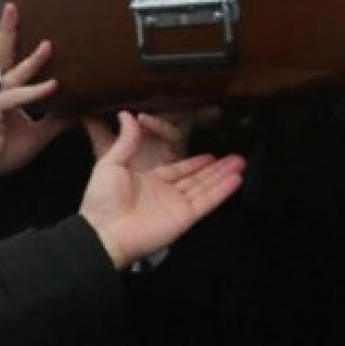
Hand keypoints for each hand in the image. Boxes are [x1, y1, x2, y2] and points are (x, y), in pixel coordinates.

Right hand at [0, 4, 67, 197]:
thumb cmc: (0, 151)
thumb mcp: (38, 134)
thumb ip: (57, 120)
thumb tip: (81, 110)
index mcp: (3, 92)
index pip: (12, 63)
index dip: (21, 46)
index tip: (34, 27)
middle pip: (2, 53)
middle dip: (8, 30)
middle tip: (13, 6)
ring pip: (12, 72)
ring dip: (31, 59)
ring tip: (49, 45)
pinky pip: (16, 97)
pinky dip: (34, 91)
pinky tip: (52, 86)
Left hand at [81, 111, 244, 268]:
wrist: (103, 231)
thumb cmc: (102, 199)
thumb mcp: (111, 163)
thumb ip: (126, 141)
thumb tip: (126, 114)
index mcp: (149, 181)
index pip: (179, 170)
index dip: (195, 163)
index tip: (211, 155)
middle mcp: (167, 193)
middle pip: (197, 178)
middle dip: (217, 168)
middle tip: (236, 156)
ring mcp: (177, 206)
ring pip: (206, 187)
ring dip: (224, 175)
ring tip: (242, 162)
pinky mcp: (185, 217)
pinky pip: (207, 201)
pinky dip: (222, 190)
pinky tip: (236, 178)